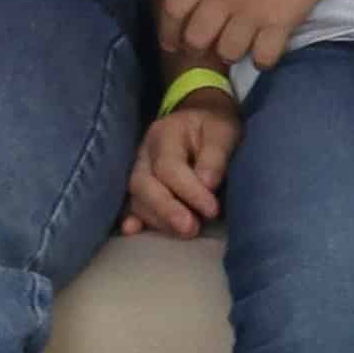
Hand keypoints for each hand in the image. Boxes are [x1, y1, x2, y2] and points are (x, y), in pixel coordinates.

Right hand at [123, 95, 240, 238]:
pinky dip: (133, 219)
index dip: (189, 191)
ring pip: (137, 198)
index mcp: (164, 134)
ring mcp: (139, 170)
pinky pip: (131, 204)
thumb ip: (215, 155)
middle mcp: (144, 153)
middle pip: (143, 184)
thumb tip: (207, 184)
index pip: (168, 167)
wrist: (201, 119)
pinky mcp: (141, 187)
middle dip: (166, 209)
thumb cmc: (214, 127)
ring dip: (159, 219)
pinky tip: (132, 231)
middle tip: (191, 228)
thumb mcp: (222, 132)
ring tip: (185, 233)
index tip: (213, 209)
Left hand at [160, 0, 348, 75]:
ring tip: (240, 47)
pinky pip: (263, 58)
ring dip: (231, 53)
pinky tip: (265, 53)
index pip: (173, 9)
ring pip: (228, 53)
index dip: (168, 32)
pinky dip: (263, 60)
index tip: (170, 44)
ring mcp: (251, 10)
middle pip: (196, 38)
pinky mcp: (282, 22)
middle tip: (208, 49)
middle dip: (198, 48)